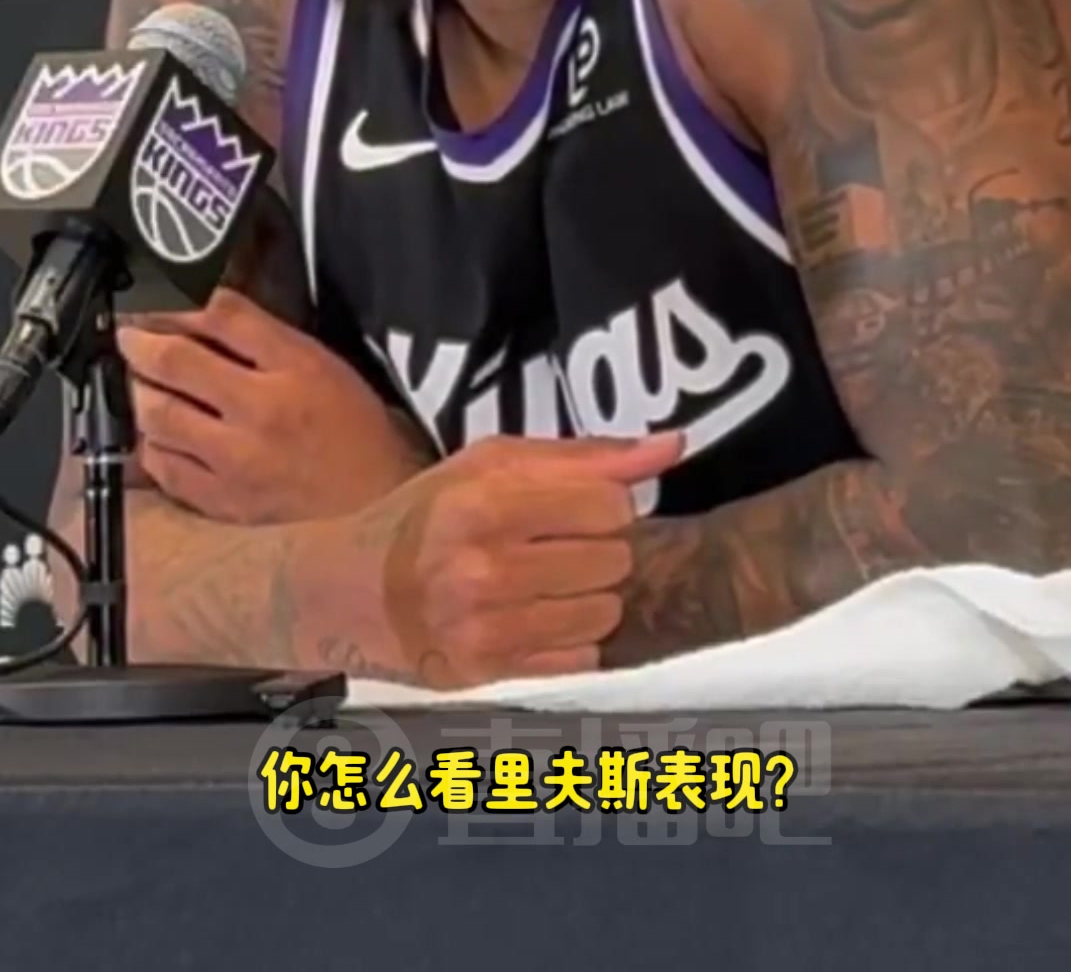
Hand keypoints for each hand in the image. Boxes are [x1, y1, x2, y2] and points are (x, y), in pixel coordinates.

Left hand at [118, 289, 424, 523]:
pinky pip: (165, 468)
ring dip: (140, 393)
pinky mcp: (224, 503)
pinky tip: (157, 435)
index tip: (156, 306)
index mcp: (294, 369)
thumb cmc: (355, 430)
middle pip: (176, 365)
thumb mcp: (321, 364)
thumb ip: (265, 336)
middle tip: (130, 338)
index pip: (221, 318)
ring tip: (141, 384)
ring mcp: (236, 463)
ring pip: (159, 417)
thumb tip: (207, 312)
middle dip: (141, 345)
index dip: (178, 306)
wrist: (377, 507)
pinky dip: (151, 445)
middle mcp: (260, 412)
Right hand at [370, 430, 683, 686]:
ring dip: (588, 595)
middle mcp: (482, 569)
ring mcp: (484, 629)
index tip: (578, 506)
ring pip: (605, 612)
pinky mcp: (487, 675)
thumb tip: (671, 447)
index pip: (609, 506)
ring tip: (545, 581)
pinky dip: (569, 638)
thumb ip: (586, 456)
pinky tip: (531, 617)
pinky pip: (580, 658)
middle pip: (613, 560)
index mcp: (484, 503)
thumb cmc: (425, 517)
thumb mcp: (490, 464)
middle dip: (597, 549)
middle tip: (556, 545)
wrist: (347, 591)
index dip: (604, 504)